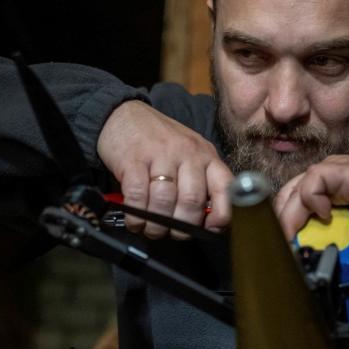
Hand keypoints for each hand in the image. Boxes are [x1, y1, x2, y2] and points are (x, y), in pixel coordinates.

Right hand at [97, 100, 232, 238]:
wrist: (123, 115)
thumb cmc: (159, 141)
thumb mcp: (188, 155)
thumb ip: (200, 181)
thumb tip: (207, 222)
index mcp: (206, 155)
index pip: (225, 186)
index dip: (222, 214)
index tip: (212, 229)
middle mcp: (187, 153)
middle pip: (192, 200)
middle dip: (182, 227)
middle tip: (173, 233)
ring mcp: (160, 154)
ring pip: (164, 202)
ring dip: (157, 224)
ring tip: (151, 228)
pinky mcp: (133, 159)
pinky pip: (138, 196)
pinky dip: (136, 215)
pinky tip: (135, 219)